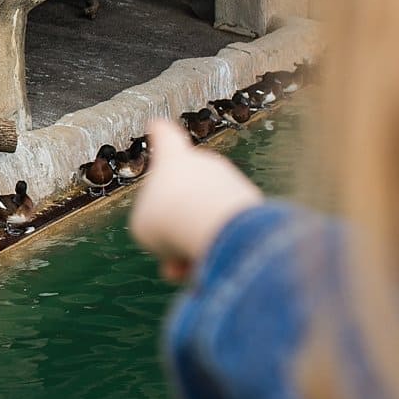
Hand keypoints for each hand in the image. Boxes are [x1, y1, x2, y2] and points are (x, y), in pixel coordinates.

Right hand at [127, 118, 263, 280]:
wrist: (215, 226)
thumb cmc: (168, 219)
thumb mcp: (144, 224)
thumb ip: (158, 226)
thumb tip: (179, 240)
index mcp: (173, 159)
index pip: (166, 138)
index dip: (159, 133)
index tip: (156, 123)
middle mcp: (207, 165)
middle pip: (184, 196)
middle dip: (175, 229)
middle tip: (168, 261)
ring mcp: (232, 185)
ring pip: (205, 221)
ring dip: (193, 248)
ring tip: (184, 271)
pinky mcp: (254, 209)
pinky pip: (229, 234)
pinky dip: (216, 255)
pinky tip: (205, 274)